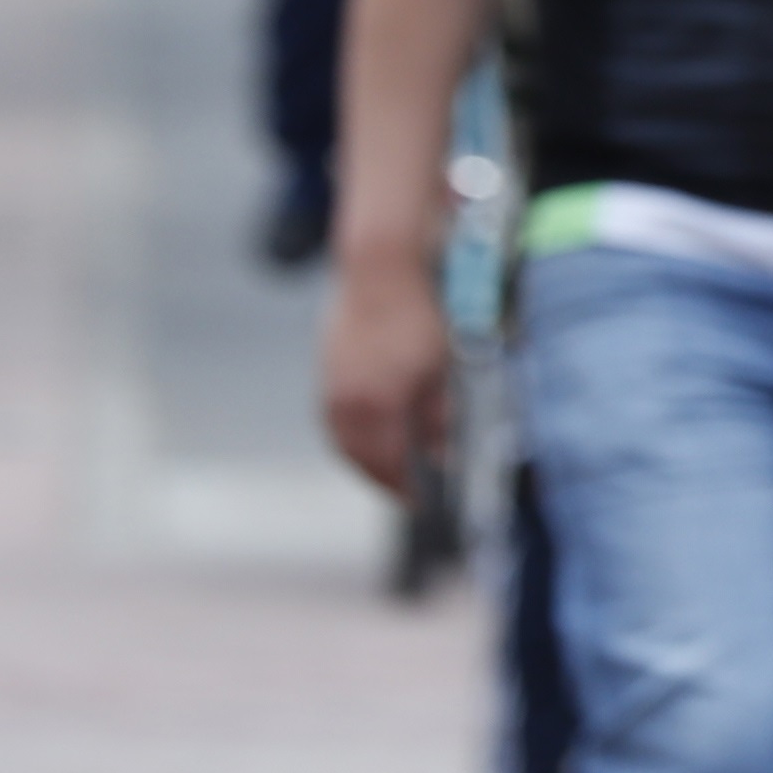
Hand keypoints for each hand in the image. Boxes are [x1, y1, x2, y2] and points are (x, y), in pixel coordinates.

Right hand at [318, 257, 452, 497]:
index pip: (389, 464)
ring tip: (391, 469)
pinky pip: (335, 417)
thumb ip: (440, 420)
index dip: (405, 487)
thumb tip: (443, 458)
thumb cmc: (421, 318)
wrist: (379, 268)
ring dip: (365, 458)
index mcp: (377, 406)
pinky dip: (353, 434)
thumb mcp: (445, 372)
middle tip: (407, 492)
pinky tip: (372, 434)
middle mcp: (345, 401)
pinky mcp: (326, 368)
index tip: (423, 504)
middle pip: (360, 457)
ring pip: (343, 438)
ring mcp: (330, 384)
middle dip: (383, 478)